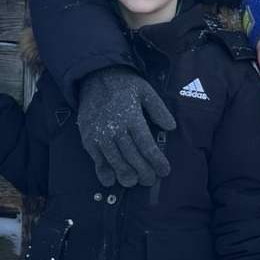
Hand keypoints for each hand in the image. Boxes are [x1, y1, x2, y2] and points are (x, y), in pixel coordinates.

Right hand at [77, 67, 175, 187]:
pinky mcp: (88, 137)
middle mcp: (116, 128)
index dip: (157, 161)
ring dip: (125, 174)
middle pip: (132, 156)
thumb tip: (171, 127)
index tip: (164, 171)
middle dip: (143, 171)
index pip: (147, 145)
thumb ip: (159, 109)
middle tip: (150, 181)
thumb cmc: (124, 85)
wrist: (95, 76)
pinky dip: (103, 171)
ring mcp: (100, 134)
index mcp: (132, 117)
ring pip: (115, 160)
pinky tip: (110, 180)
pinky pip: (97, 159)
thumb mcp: (146, 91)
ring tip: (134, 182)